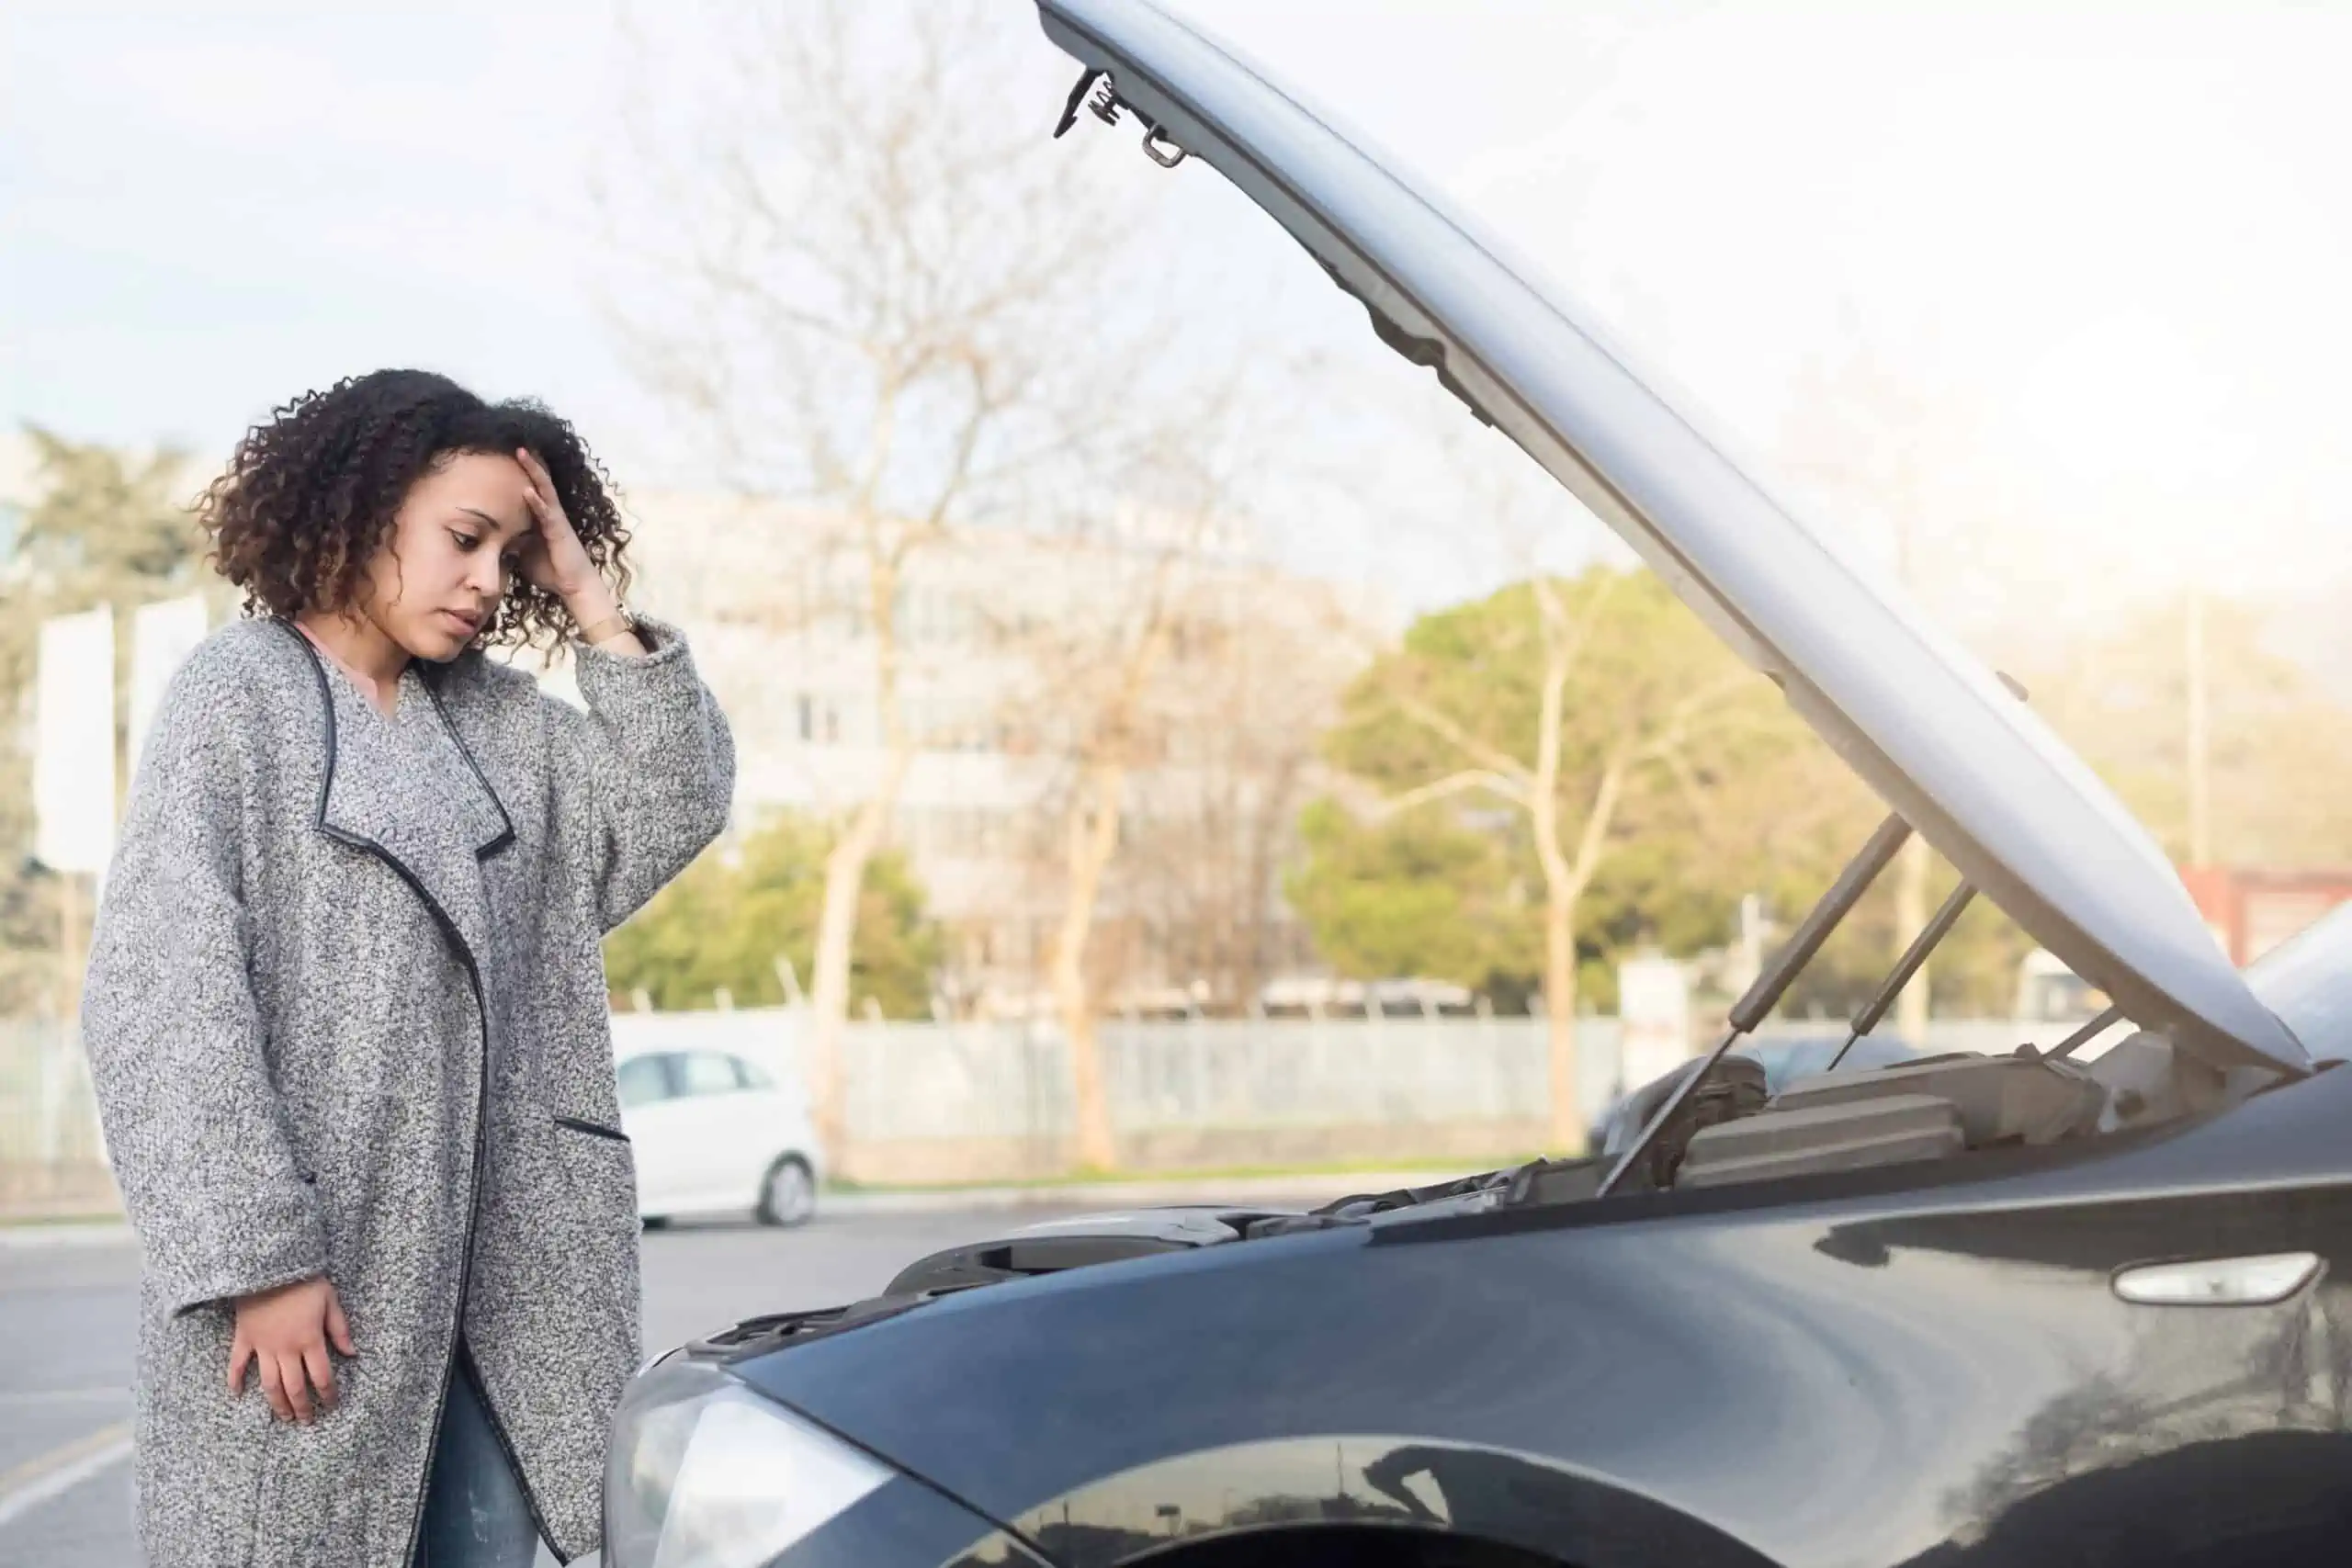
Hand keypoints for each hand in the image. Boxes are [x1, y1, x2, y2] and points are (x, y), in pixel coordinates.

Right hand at [229, 1276, 354, 1423]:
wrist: (269, 1265)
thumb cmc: (304, 1281)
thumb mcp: (330, 1300)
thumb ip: (340, 1329)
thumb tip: (352, 1353)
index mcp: (310, 1340)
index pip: (322, 1376)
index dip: (328, 1394)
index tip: (332, 1404)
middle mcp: (286, 1349)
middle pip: (295, 1387)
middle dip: (302, 1407)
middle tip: (307, 1421)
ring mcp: (262, 1346)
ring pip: (269, 1383)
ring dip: (276, 1403)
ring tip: (283, 1417)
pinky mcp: (244, 1338)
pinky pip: (237, 1364)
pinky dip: (235, 1380)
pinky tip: (236, 1395)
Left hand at [513, 447, 615, 622]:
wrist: (574, 587)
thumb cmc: (550, 570)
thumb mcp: (523, 551)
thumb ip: (512, 537)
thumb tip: (491, 532)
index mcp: (542, 517)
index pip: (532, 488)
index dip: (523, 471)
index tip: (509, 453)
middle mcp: (551, 513)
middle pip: (539, 482)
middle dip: (528, 463)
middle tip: (515, 442)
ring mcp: (557, 520)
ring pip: (545, 490)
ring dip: (534, 471)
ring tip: (522, 453)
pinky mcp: (560, 531)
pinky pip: (547, 513)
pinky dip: (537, 501)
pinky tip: (527, 490)